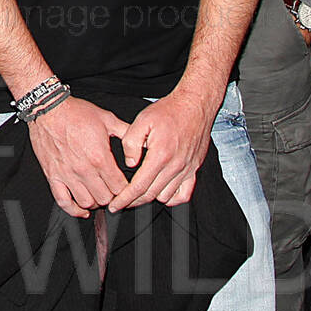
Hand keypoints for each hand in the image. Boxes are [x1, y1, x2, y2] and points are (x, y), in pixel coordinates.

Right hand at [26, 96, 136, 217]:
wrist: (49, 109)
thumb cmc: (75, 113)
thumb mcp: (107, 119)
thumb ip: (126, 132)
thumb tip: (139, 142)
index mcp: (99, 156)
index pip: (119, 186)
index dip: (126, 189)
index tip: (126, 187)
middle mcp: (84, 169)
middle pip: (105, 198)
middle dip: (112, 196)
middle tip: (113, 191)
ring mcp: (68, 174)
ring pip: (87, 202)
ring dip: (96, 202)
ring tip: (99, 195)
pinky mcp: (53, 176)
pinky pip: (63, 201)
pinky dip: (74, 210)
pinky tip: (82, 209)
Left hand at [119, 85, 217, 208]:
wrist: (194, 105)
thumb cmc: (169, 111)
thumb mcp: (142, 121)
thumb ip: (131, 143)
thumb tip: (130, 164)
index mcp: (160, 155)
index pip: (139, 186)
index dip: (125, 199)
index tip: (115, 205)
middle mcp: (175, 166)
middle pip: (151, 195)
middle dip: (133, 202)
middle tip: (121, 203)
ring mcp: (187, 169)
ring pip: (166, 197)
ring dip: (150, 198)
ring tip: (138, 195)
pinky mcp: (194, 169)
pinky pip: (184, 194)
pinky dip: (172, 198)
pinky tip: (161, 193)